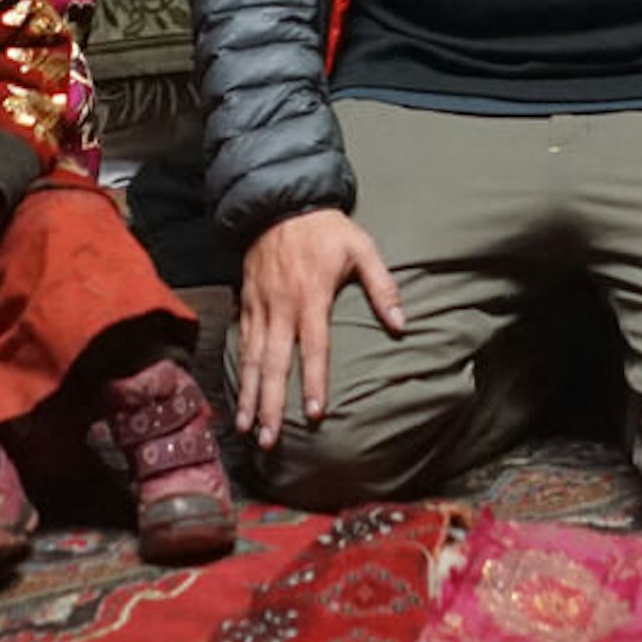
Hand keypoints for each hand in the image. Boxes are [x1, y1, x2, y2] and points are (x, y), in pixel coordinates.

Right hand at [233, 208, 401, 450]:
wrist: (279, 201)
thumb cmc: (326, 228)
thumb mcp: (362, 248)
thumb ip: (382, 287)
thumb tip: (402, 325)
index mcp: (311, 296)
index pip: (313, 348)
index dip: (313, 382)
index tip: (313, 414)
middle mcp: (281, 307)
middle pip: (274, 365)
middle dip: (270, 405)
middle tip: (268, 441)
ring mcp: (259, 306)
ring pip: (252, 359)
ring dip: (250, 396)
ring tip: (248, 429)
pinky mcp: (246, 302)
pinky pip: (241, 343)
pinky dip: (239, 372)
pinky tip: (239, 396)